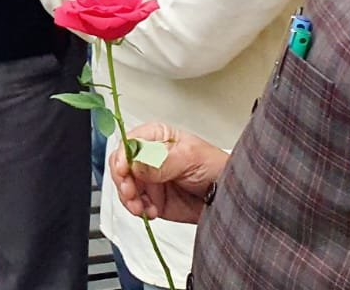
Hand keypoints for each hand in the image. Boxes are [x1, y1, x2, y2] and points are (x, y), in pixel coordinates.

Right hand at [108, 123, 228, 224]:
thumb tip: (136, 164)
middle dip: (122, 181)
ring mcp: (150, 179)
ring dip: (129, 198)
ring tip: (141, 207)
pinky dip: (140, 210)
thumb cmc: (215, 167)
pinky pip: (136, 204)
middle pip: (121, 165)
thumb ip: (161, 161)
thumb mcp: (189, 157)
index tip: (123, 171)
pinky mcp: (154, 199)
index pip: (128, 143)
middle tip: (130, 193)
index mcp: (156, 138)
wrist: (229, 198)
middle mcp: (149, 157)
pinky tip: (151, 212)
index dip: (122, 157)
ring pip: (125, 186)